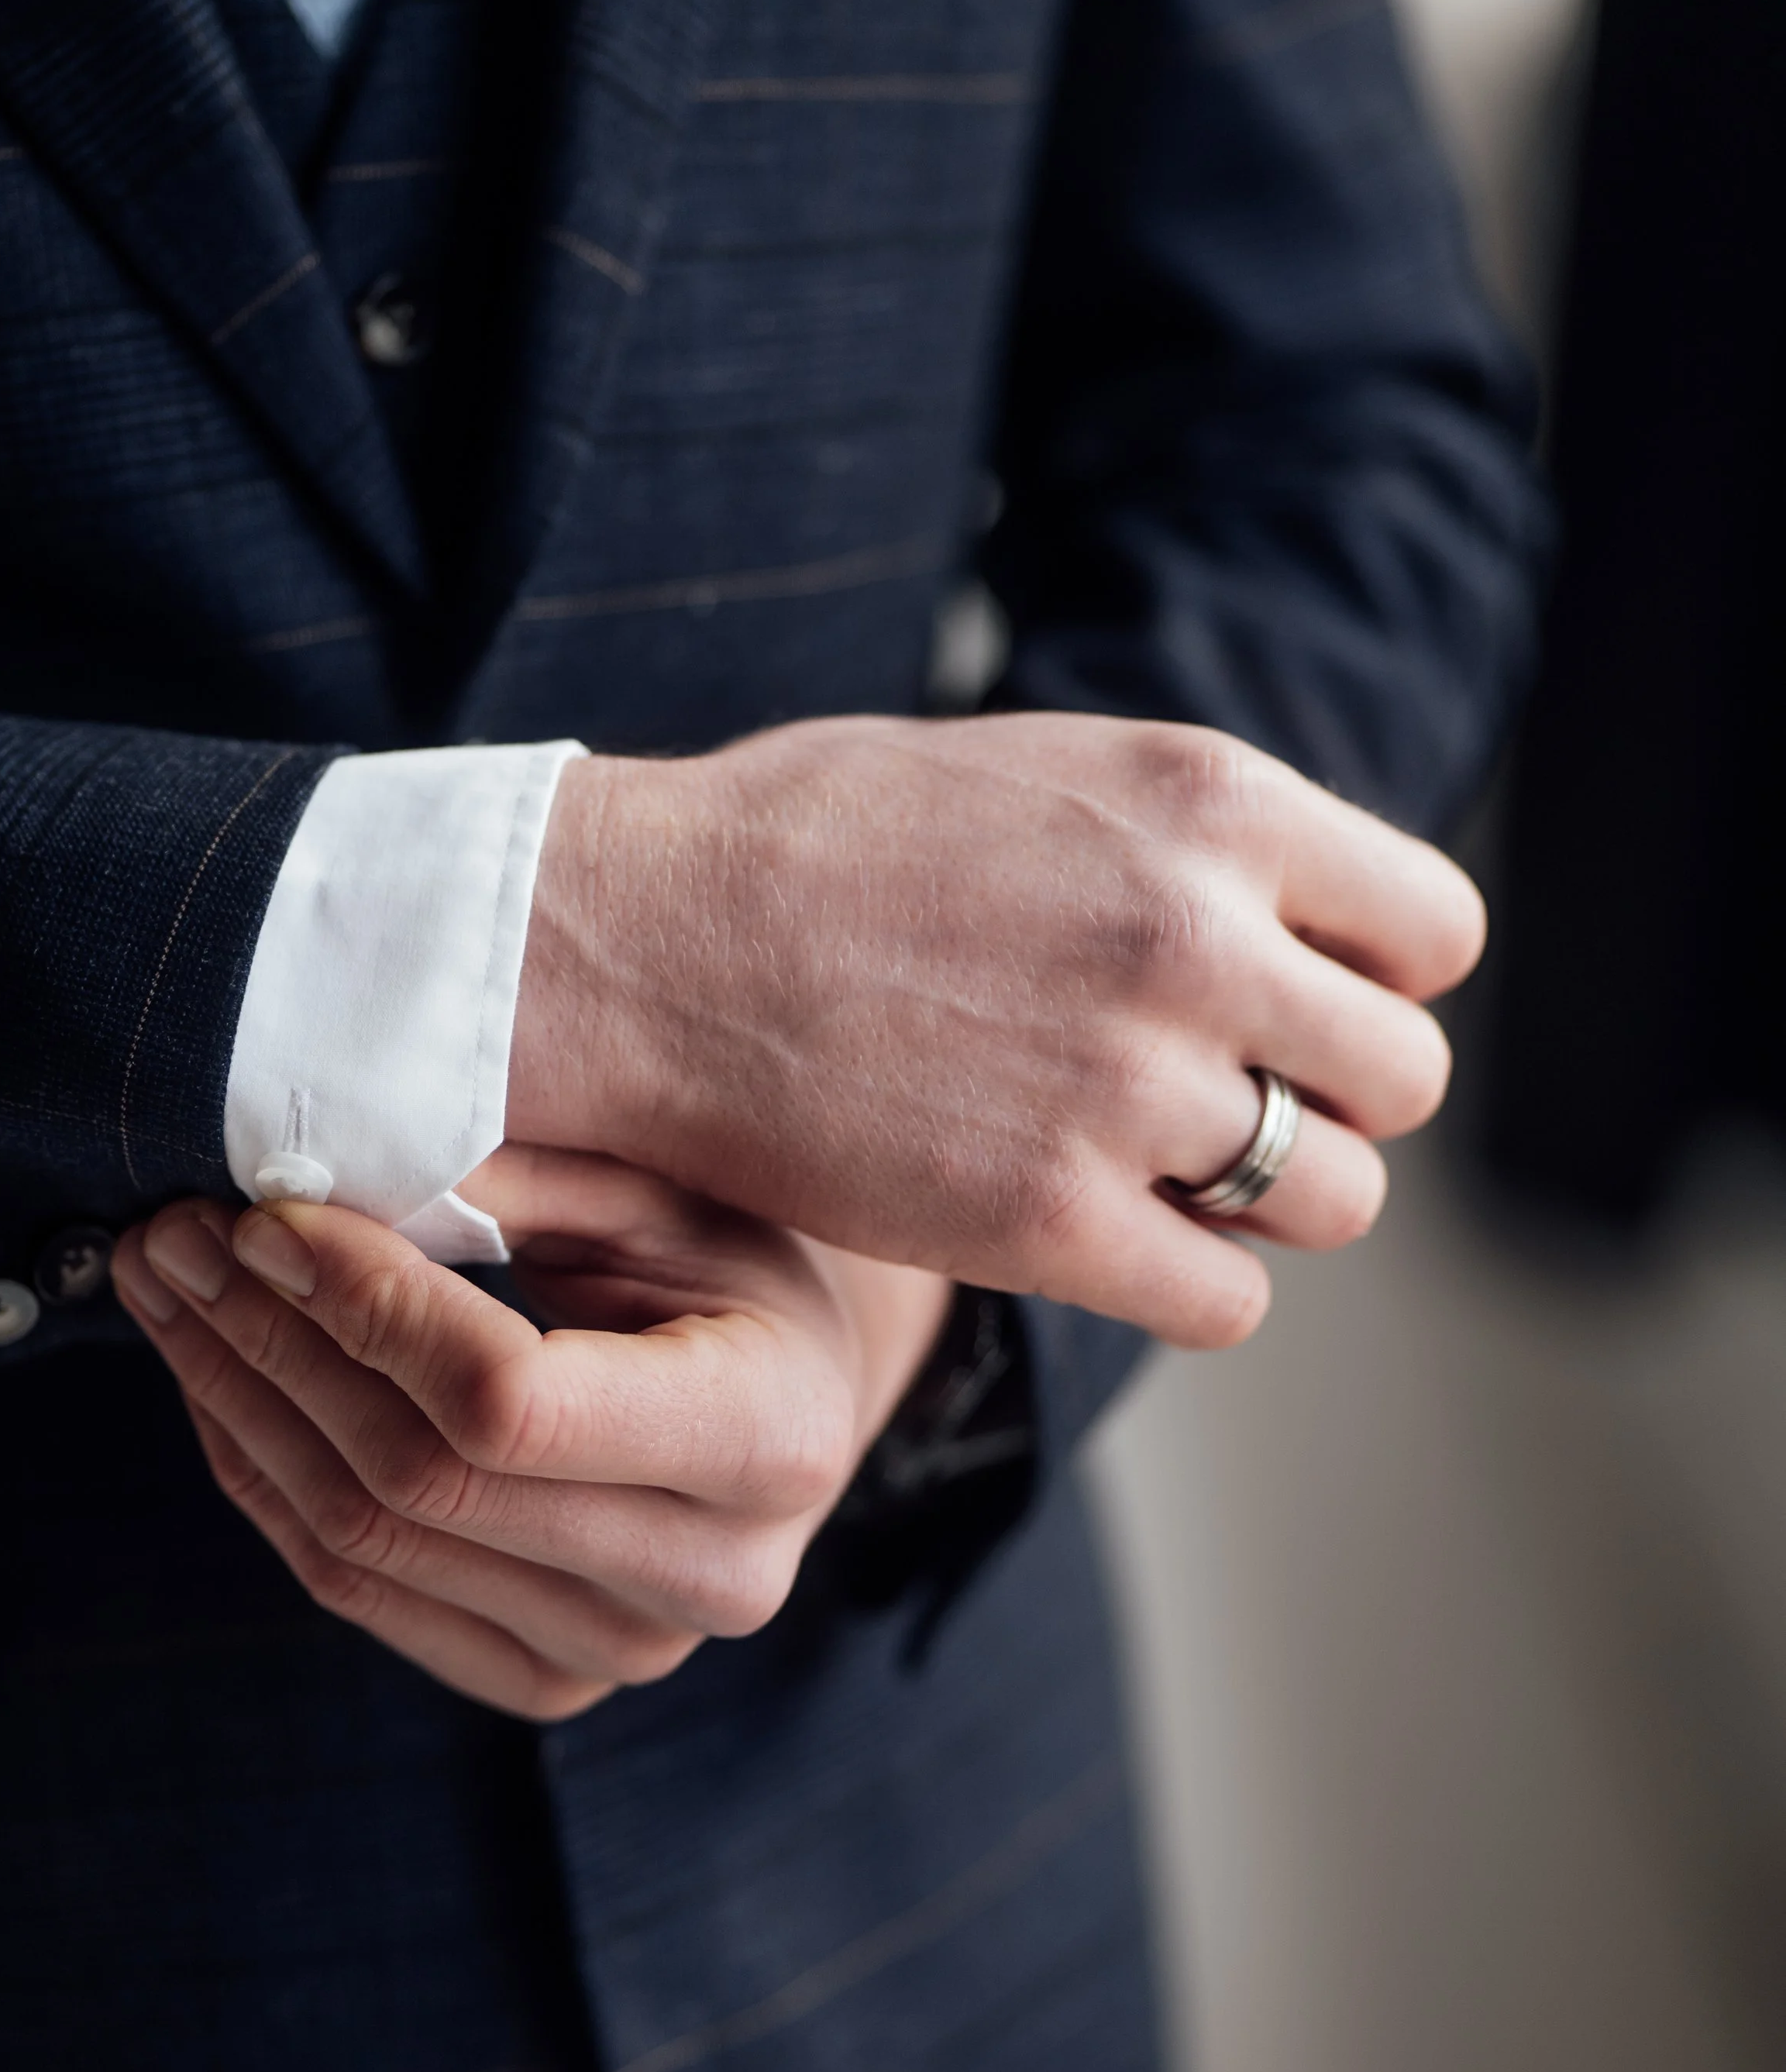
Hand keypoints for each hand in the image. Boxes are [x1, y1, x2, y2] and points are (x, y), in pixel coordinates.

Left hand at [111, 1149, 952, 1719]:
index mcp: (773, 1437)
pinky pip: (359, 1590)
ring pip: (368, 1540)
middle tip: (177, 1234)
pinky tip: (220, 1380)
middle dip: (273, 1340)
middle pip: (422, 1477)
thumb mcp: (660, 1188)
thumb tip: (319, 1161)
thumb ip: (516, 1173)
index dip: (370, 1309)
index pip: (512, 1402)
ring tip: (170, 1289)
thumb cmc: (728, 1267)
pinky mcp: (548, 1682)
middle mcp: (715, 1576)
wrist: (790, 1398)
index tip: (269, 1216)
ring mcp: (627, 1651)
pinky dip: (266, 1478)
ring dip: (241, 1401)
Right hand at [510, 712, 1486, 1345]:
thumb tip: (1289, 915)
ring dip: (1268, 1204)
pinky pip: (1231, 1303)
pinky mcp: (1051, 1224)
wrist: (636, 943)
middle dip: (1331, 1103)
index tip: (1298, 1006)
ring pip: (1337, 1202)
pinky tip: (1103, 1245)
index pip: (1434, 933)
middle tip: (1226, 1107)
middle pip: (1404, 1080)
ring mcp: (1131, 1090)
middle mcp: (1199, 940)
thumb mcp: (1039, 768)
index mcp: (1211, 803)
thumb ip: (1182, 839)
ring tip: (1158, 1176)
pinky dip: (1187, 1288)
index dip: (1375, 982)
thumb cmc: (810, 843)